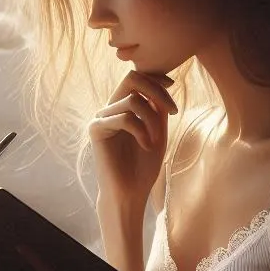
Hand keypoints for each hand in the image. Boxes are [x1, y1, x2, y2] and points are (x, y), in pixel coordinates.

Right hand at [90, 71, 176, 212]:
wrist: (130, 193)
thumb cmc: (144, 166)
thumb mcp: (157, 131)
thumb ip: (157, 108)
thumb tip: (162, 82)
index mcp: (122, 107)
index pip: (136, 78)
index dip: (155, 77)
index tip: (173, 85)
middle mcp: (109, 109)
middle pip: (131, 78)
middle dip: (157, 91)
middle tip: (172, 111)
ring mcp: (101, 118)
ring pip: (132, 100)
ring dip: (151, 119)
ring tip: (156, 139)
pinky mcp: (96, 129)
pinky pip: (124, 117)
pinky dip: (141, 130)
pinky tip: (146, 146)